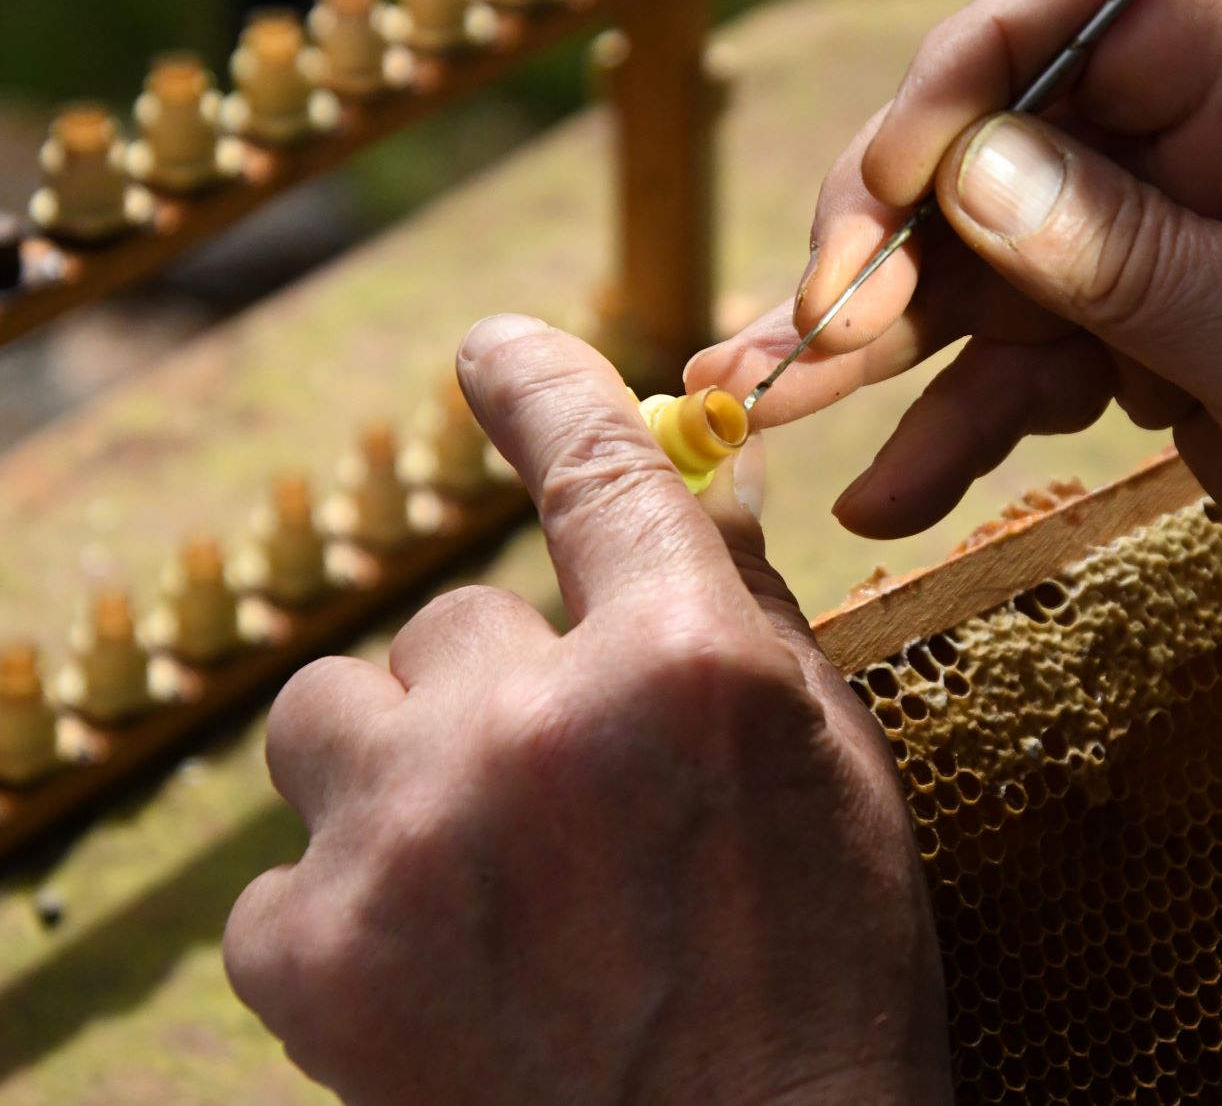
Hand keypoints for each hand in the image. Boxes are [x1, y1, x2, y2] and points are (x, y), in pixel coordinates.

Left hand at [225, 316, 949, 1104]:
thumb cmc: (821, 973)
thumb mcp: (831, 771)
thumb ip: (742, 619)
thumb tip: (686, 498)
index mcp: (688, 667)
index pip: (592, 468)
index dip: (536, 388)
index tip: (490, 351)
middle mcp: (538, 727)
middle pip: (450, 621)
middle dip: (500, 693)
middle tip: (562, 805)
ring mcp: (412, 840)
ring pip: (332, 711)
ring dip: (397, 766)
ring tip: (476, 866)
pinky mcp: (317, 956)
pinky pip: (287, 866)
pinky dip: (349, 906)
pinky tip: (437, 969)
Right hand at [688, 0, 1221, 875]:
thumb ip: (1135, 260)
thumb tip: (970, 165)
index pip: (1100, 14)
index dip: (972, 75)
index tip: (886, 186)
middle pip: (1017, 147)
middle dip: (893, 236)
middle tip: (801, 332)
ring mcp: (1186, 264)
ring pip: (1001, 271)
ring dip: (888, 342)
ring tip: (769, 406)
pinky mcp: (1166, 359)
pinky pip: (1036, 374)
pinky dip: (961, 430)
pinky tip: (887, 496)